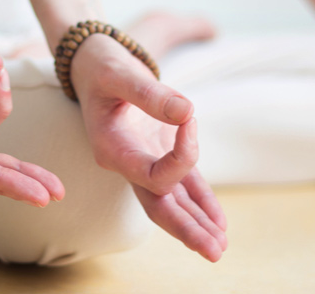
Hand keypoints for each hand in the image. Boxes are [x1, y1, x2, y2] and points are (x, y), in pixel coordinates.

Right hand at [71, 31, 226, 261]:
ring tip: (220, 246)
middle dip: (186, 229)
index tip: (188, 116)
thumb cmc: (102, 67)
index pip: (153, 174)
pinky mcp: (157, 151)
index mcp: (111, 149)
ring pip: (170, 201)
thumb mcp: (119, 73)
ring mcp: (142, 160)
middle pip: (157, 205)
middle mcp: (125, 162)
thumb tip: (187, 112)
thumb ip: (148, 93)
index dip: (182, 157)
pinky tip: (218, 222)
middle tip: (215, 251)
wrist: (94, 63)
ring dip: (195, 223)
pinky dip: (199, 202)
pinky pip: (180, 184)